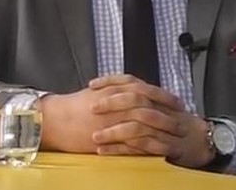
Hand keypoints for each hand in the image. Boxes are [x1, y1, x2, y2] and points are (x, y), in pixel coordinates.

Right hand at [39, 75, 184, 153]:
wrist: (55, 119)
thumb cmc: (76, 104)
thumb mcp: (100, 89)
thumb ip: (119, 87)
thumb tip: (137, 87)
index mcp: (116, 89)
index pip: (147, 90)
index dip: (164, 96)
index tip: (177, 101)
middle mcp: (117, 103)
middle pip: (150, 106)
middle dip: (167, 113)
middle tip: (180, 118)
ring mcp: (113, 121)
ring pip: (143, 124)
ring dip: (160, 130)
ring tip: (173, 135)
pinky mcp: (108, 138)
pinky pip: (130, 142)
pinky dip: (144, 145)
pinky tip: (155, 149)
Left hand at [89, 75, 215, 167]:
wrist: (201, 139)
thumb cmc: (176, 122)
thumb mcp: (159, 105)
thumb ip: (140, 98)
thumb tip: (113, 91)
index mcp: (155, 97)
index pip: (132, 81)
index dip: (111, 81)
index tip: (92, 85)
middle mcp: (159, 108)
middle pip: (134, 100)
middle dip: (111, 103)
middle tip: (91, 107)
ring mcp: (162, 128)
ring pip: (136, 126)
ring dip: (113, 131)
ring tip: (94, 136)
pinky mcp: (163, 146)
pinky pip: (139, 148)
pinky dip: (120, 149)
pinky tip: (104, 151)